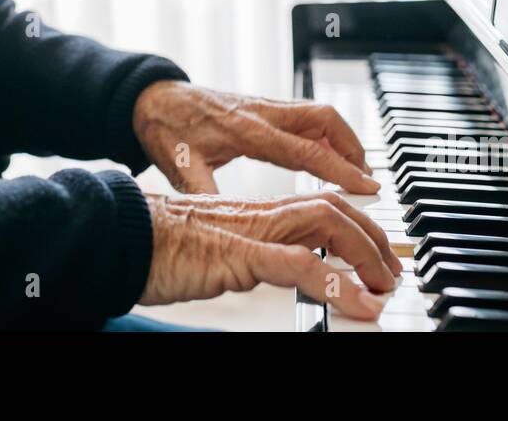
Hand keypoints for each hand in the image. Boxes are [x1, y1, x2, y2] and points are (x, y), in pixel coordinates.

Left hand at [132, 81, 379, 194]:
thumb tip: (223, 224)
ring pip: (319, 113)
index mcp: (247, 131)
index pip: (306, 150)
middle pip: (324, 120)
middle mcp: (262, 112)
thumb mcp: (181, 167)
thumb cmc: (166, 130)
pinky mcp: (263, 104)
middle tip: (369, 179)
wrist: (153, 97)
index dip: (340, 169)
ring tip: (357, 169)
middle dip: (353, 147)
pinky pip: (305, 113)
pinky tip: (329, 153)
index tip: (367, 186)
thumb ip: (204, 192)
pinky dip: (326, 132)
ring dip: (343, 138)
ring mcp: (265, 105)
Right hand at [140, 191, 400, 319]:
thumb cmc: (153, 245)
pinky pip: (297, 263)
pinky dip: (336, 282)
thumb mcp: (210, 251)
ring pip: (324, 224)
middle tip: (391, 274)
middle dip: (372, 238)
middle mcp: (258, 215)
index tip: (375, 257)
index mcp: (253, 214)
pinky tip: (357, 303)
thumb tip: (264, 268)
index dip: (354, 225)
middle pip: (332, 207)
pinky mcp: (237, 254)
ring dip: (364, 254)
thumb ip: (240, 255)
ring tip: (383, 288)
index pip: (317, 205)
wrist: (116, 234)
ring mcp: (249, 231)